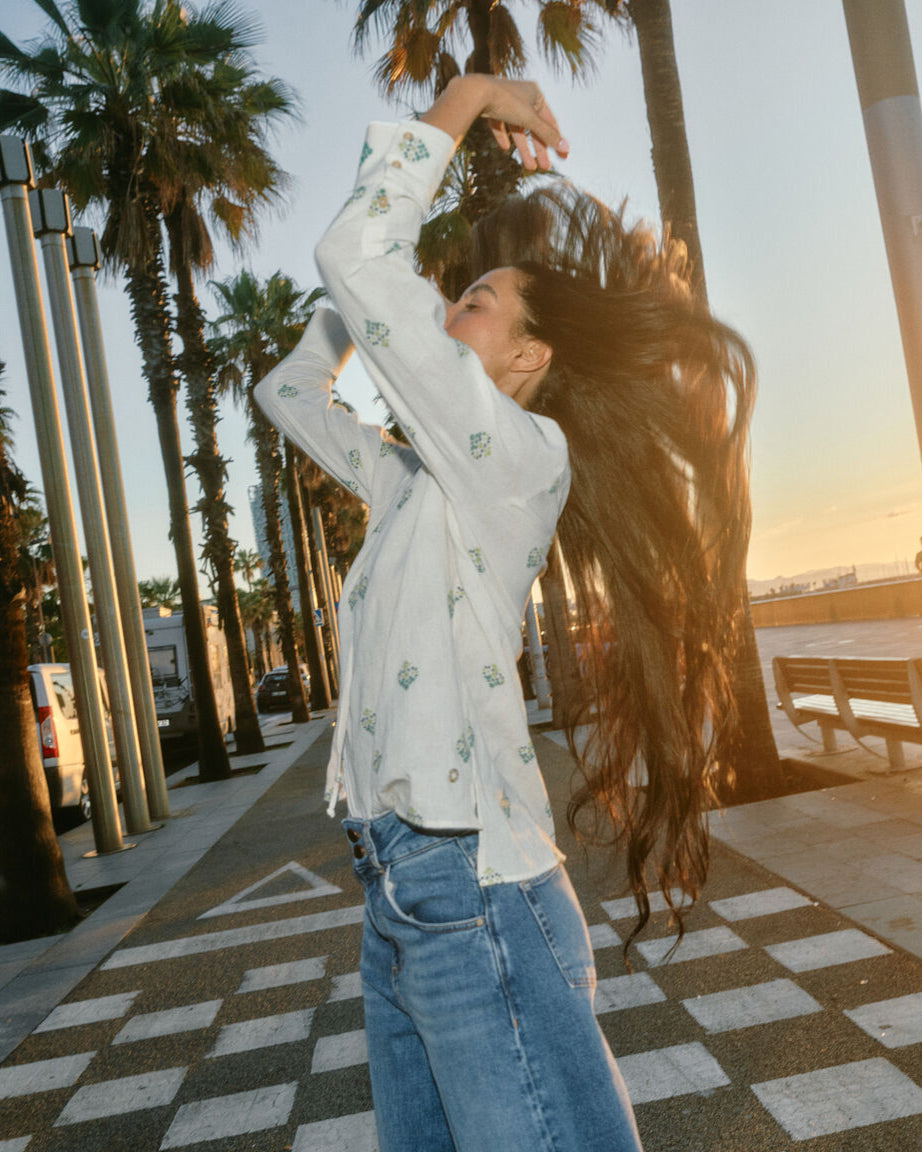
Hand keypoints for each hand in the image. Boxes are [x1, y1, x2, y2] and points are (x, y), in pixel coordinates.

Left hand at [420, 75, 568, 171]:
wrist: (475, 92)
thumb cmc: (506, 101)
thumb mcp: (530, 119)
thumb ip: (547, 134)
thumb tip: (566, 148)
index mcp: (535, 93)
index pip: (549, 121)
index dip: (556, 140)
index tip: (563, 156)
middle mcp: (522, 96)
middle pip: (534, 128)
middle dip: (539, 149)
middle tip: (545, 167)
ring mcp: (506, 102)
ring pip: (518, 129)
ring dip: (524, 149)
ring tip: (529, 167)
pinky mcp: (491, 107)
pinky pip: (500, 125)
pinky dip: (503, 136)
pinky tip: (505, 148)